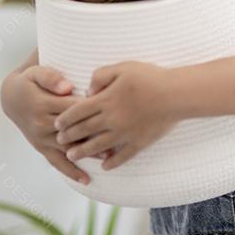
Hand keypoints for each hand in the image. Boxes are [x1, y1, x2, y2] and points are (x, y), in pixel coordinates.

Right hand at [0, 65, 111, 184]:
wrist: (11, 97)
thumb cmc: (31, 81)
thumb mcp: (37, 72)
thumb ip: (52, 78)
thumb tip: (67, 87)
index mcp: (44, 105)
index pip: (74, 109)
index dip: (94, 108)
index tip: (114, 109)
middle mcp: (42, 125)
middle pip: (74, 130)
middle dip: (96, 133)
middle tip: (120, 136)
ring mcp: (41, 139)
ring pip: (68, 149)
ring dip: (88, 154)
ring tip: (109, 158)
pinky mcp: (41, 148)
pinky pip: (56, 162)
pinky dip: (71, 171)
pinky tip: (87, 179)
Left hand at [54, 61, 180, 170]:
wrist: (177, 94)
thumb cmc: (151, 77)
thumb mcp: (123, 68)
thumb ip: (100, 76)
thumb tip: (87, 91)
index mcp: (106, 101)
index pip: (77, 112)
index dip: (64, 119)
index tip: (57, 124)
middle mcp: (111, 120)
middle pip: (84, 131)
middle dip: (69, 136)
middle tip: (60, 140)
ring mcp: (125, 134)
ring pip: (98, 146)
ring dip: (83, 152)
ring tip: (72, 156)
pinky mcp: (139, 142)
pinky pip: (123, 156)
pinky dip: (113, 163)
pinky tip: (106, 167)